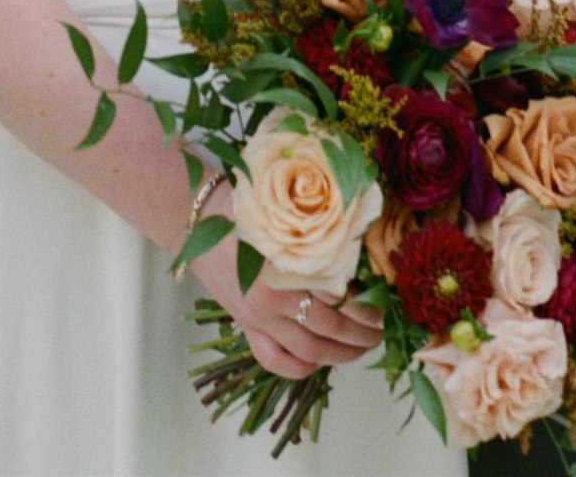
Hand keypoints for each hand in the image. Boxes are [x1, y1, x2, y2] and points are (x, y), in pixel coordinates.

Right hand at [191, 184, 382, 379]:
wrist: (195, 220)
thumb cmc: (241, 208)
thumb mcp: (282, 215)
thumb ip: (315, 237)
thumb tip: (356, 253)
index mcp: (284, 266)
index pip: (336, 297)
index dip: (364, 305)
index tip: (381, 302)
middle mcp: (271, 299)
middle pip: (328, 328)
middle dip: (361, 334)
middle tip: (380, 330)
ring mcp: (256, 318)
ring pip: (308, 351)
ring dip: (341, 354)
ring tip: (362, 347)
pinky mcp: (244, 327)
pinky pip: (275, 361)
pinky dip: (301, 368)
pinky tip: (319, 362)